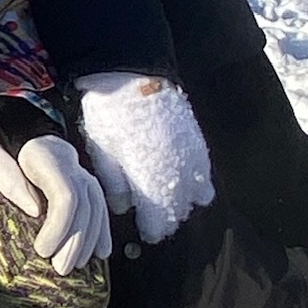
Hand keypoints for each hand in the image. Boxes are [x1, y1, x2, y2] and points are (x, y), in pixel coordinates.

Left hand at [0, 120, 111, 273]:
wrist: (19, 125)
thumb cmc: (0, 144)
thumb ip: (9, 180)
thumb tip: (35, 211)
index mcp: (46, 157)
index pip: (66, 195)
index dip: (58, 226)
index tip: (42, 250)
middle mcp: (72, 165)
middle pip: (84, 206)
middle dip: (75, 241)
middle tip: (60, 269)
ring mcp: (82, 173)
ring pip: (96, 208)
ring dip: (88, 241)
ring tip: (74, 265)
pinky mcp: (86, 183)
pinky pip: (100, 207)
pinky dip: (101, 230)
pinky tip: (101, 252)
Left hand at [75, 72, 214, 244]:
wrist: (130, 74)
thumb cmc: (110, 115)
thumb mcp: (102, 153)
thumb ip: (116, 185)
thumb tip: (123, 208)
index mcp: (152, 178)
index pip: (160, 219)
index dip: (154, 230)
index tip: (148, 233)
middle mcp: (177, 171)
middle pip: (181, 209)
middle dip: (169, 217)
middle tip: (157, 219)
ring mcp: (191, 155)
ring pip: (198, 193)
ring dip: (185, 200)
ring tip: (171, 200)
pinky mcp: (197, 139)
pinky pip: (204, 171)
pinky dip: (197, 181)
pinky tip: (187, 180)